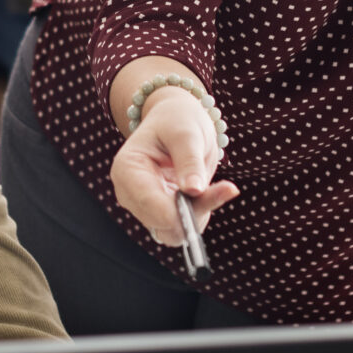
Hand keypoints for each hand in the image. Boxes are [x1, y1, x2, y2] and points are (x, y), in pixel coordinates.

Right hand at [108, 86, 238, 246]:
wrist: (176, 121)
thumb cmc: (177, 120)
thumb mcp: (186, 133)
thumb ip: (189, 161)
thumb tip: (194, 190)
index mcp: (127, 169)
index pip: (148, 203)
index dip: (177, 211)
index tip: (205, 199)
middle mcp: (129, 193)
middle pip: (161, 223)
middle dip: (193, 212)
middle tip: (225, 188)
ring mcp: (143, 206)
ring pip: (172, 231)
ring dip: (198, 215)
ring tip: (217, 187)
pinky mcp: (159, 213)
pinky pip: (181, 228)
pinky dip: (199, 215)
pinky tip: (210, 193)